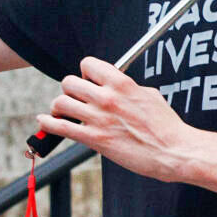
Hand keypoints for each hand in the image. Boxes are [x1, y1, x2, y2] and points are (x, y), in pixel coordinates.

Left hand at [38, 57, 203, 181]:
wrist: (172, 151)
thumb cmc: (165, 126)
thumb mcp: (149, 96)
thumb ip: (128, 89)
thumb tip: (117, 87)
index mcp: (122, 83)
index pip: (88, 65)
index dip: (86, 72)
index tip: (88, 81)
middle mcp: (107, 98)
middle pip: (69, 82)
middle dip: (71, 90)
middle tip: (77, 99)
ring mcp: (98, 119)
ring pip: (61, 103)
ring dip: (59, 107)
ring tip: (62, 112)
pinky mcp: (94, 139)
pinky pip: (60, 127)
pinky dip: (47, 124)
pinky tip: (44, 121)